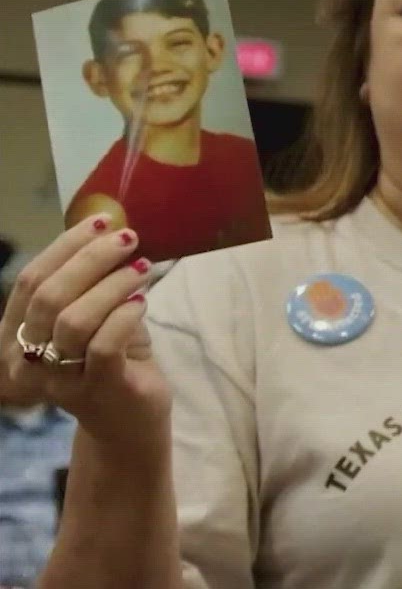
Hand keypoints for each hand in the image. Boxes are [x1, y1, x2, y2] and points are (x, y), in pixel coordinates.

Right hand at [0, 213, 170, 451]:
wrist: (128, 422)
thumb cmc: (112, 361)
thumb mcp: (96, 316)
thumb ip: (93, 284)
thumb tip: (112, 231)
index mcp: (17, 335)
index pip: (30, 281)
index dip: (64, 247)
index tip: (101, 221)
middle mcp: (26, 360)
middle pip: (48, 296)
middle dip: (90, 259)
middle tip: (128, 239)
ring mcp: (58, 380)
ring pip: (73, 320)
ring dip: (111, 285)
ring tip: (142, 268)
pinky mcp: (96, 392)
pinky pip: (103, 346)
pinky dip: (124, 315)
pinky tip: (142, 301)